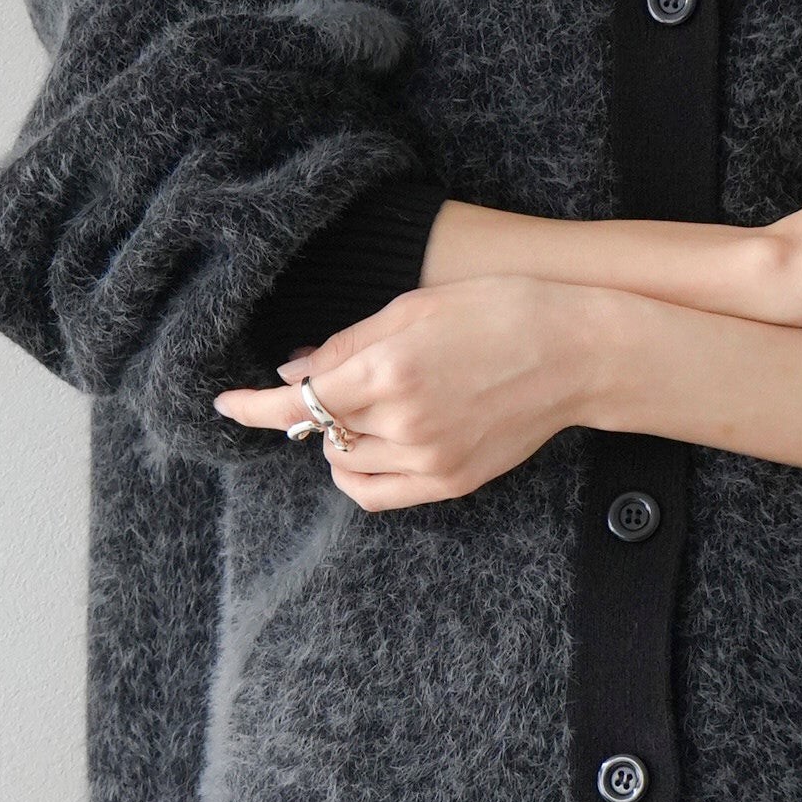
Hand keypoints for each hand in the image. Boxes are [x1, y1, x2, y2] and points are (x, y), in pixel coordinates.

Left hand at [211, 274, 592, 510]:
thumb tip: (294, 371)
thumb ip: (347, 344)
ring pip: (343, 463)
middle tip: (338, 379)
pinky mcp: (451, 481)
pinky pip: (377, 494)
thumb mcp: (414, 307)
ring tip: (365, 409)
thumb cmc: (500, 311)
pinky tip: (368, 448)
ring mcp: (428, 459)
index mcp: (388, 369)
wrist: (578, 352)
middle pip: (319, 430)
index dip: (251, 405)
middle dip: (312, 407)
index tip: (224, 404)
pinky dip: (357, 474)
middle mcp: (403, 422)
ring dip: (336, 438)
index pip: (296, 401)